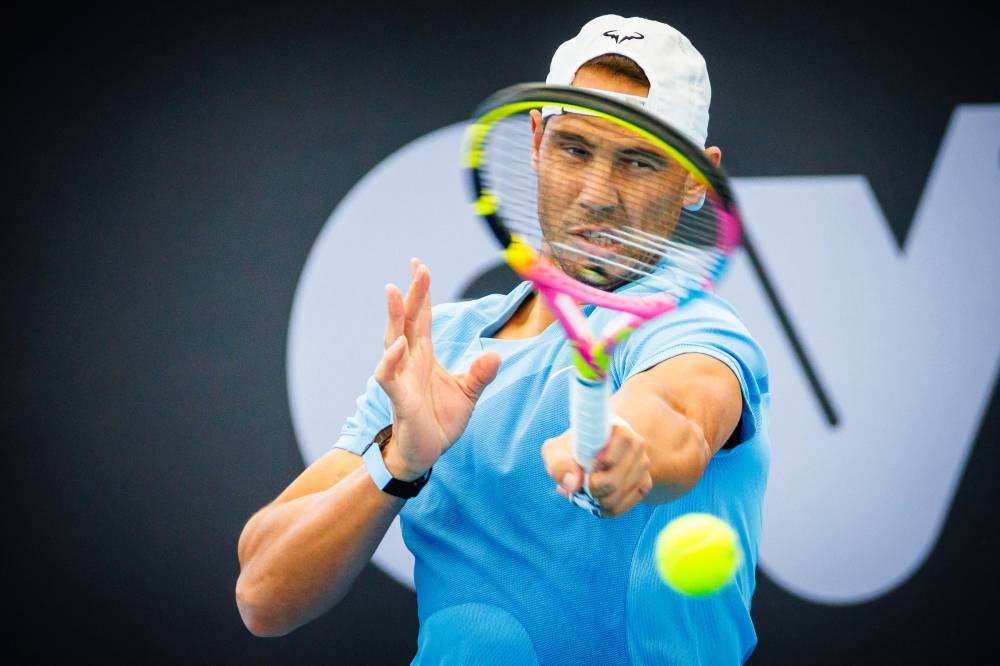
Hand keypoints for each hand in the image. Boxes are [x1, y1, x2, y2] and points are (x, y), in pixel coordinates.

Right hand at [374, 259, 500, 480]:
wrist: (426, 454)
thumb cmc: (440, 421)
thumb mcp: (469, 393)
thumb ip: (481, 374)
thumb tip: (494, 355)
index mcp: (424, 355)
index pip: (422, 317)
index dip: (422, 292)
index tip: (419, 264)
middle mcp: (409, 361)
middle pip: (409, 321)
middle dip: (413, 294)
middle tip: (417, 266)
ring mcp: (402, 378)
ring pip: (393, 341)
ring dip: (394, 316)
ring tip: (395, 291)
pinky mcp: (400, 399)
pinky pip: (389, 375)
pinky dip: (392, 359)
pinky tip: (400, 343)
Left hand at [541, 422, 652, 517]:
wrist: (592, 453)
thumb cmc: (574, 450)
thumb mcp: (557, 451)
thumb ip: (559, 464)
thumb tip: (574, 484)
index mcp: (618, 429)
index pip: (619, 445)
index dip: (603, 460)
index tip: (591, 464)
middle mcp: (636, 445)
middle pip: (612, 483)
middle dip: (591, 489)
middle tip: (582, 482)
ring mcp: (643, 466)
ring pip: (616, 498)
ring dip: (596, 501)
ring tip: (587, 489)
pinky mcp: (644, 485)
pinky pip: (620, 508)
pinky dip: (604, 509)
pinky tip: (597, 498)